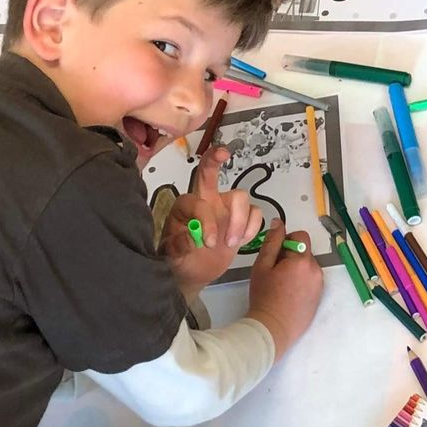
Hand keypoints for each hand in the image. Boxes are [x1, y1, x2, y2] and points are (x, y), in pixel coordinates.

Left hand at [160, 148, 261, 294]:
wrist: (193, 273)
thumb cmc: (179, 260)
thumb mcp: (171, 257)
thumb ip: (178, 246)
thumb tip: (193, 236)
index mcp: (184, 207)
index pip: (198, 203)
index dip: (206, 221)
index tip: (207, 243)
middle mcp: (205, 200)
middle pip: (209, 172)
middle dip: (214, 158)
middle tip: (223, 152)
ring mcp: (224, 208)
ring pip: (240, 196)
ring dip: (240, 221)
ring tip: (231, 243)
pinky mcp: (240, 219)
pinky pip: (254, 212)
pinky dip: (251, 226)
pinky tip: (241, 241)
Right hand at [247, 222, 323, 357]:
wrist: (273, 328)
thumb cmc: (264, 297)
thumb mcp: (262, 266)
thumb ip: (272, 242)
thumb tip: (279, 222)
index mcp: (302, 260)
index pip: (300, 236)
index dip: (286, 242)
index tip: (275, 256)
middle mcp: (316, 269)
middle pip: (305, 251)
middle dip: (291, 256)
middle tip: (275, 273)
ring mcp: (320, 284)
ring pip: (308, 266)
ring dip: (297, 269)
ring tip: (281, 285)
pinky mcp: (319, 295)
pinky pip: (311, 279)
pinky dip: (302, 281)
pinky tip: (289, 293)